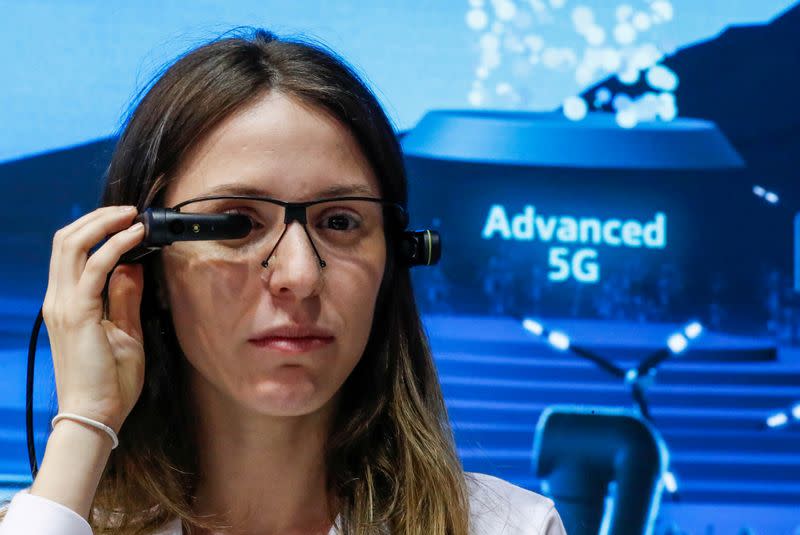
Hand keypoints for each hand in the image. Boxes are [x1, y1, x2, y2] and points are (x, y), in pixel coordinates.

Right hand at [42, 205, 147, 435]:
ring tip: (132, 216)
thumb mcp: (124, 333)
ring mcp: (64, 305)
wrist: (95, 415)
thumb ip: (124, 299)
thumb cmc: (110, 382)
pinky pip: (94, 268)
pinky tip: (135, 237)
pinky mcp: (78, 314)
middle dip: (97, 218)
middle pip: (66, 240)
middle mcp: (58, 299)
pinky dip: (115, 246)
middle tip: (129, 210)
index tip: (125, 222)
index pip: (70, 252)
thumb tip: (132, 267)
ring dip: (104, 224)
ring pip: (73, 245)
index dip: (95, 230)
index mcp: (67, 304)